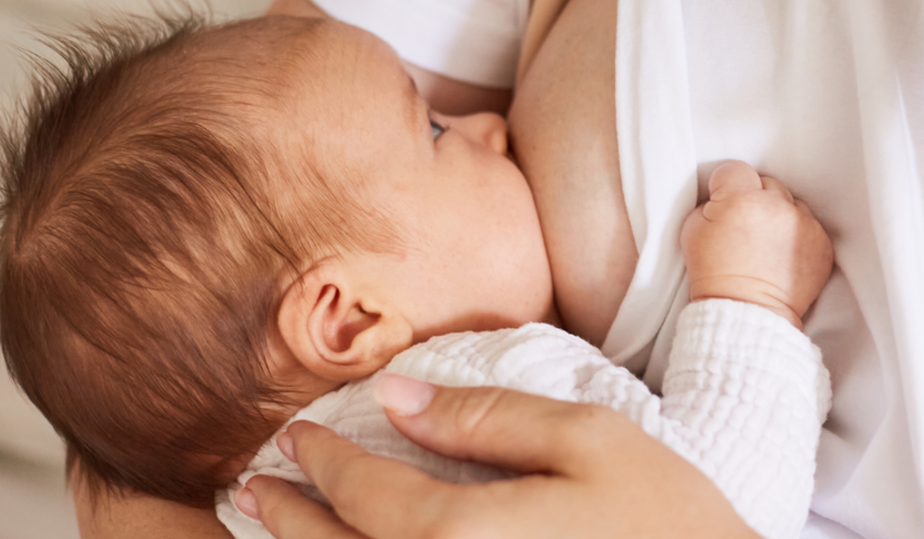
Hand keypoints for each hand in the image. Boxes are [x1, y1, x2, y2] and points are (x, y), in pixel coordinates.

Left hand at [237, 375, 758, 538]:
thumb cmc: (669, 527)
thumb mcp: (595, 444)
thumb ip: (491, 418)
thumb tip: (400, 397)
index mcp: (457, 536)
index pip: (361, 492)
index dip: (318, 460)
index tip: (292, 436)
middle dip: (284, 520)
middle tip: (254, 489)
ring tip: (271, 535)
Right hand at [681, 161, 833, 327]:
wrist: (746, 312)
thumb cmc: (714, 275)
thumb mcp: (692, 231)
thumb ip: (709, 204)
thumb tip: (723, 197)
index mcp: (741, 199)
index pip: (735, 170)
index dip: (726, 186)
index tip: (724, 203)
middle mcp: (776, 206)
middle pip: (767, 183)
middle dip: (756, 199)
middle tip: (745, 226)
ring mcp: (804, 224)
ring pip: (791, 203)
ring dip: (780, 216)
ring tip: (766, 244)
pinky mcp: (822, 243)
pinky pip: (810, 226)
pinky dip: (797, 236)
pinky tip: (782, 255)